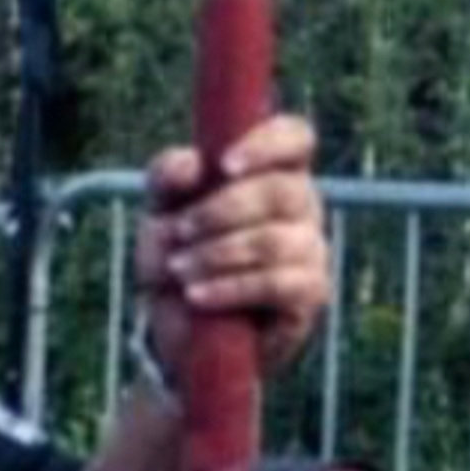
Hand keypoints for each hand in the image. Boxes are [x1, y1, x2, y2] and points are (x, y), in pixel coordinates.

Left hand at [132, 106, 331, 381]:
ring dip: (219, 253)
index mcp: (271, 171)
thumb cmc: (176, 260)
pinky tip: (198, 295)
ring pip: (278, 239)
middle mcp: (302, 205)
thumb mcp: (157, 214)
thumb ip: (166, 178)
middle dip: (223, 210)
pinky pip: (279, 282)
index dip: (267, 144)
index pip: (295, 137)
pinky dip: (231, 287)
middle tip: (180, 232)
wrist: (178, 334)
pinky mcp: (312, 294)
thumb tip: (194, 164)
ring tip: (180, 270)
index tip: (224, 165)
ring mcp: (312, 249)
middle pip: (283, 190)